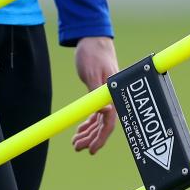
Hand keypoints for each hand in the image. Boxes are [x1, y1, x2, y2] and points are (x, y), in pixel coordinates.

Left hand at [72, 36, 118, 154]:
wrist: (93, 39)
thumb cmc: (93, 53)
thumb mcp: (91, 73)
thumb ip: (97, 94)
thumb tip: (106, 114)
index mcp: (113, 94)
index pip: (109, 122)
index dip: (101, 138)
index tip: (91, 150)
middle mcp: (113, 98)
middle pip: (104, 125)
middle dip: (91, 138)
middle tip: (76, 147)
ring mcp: (107, 97)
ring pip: (100, 121)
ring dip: (88, 132)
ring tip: (75, 143)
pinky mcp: (100, 93)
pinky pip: (96, 113)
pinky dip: (89, 122)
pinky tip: (80, 131)